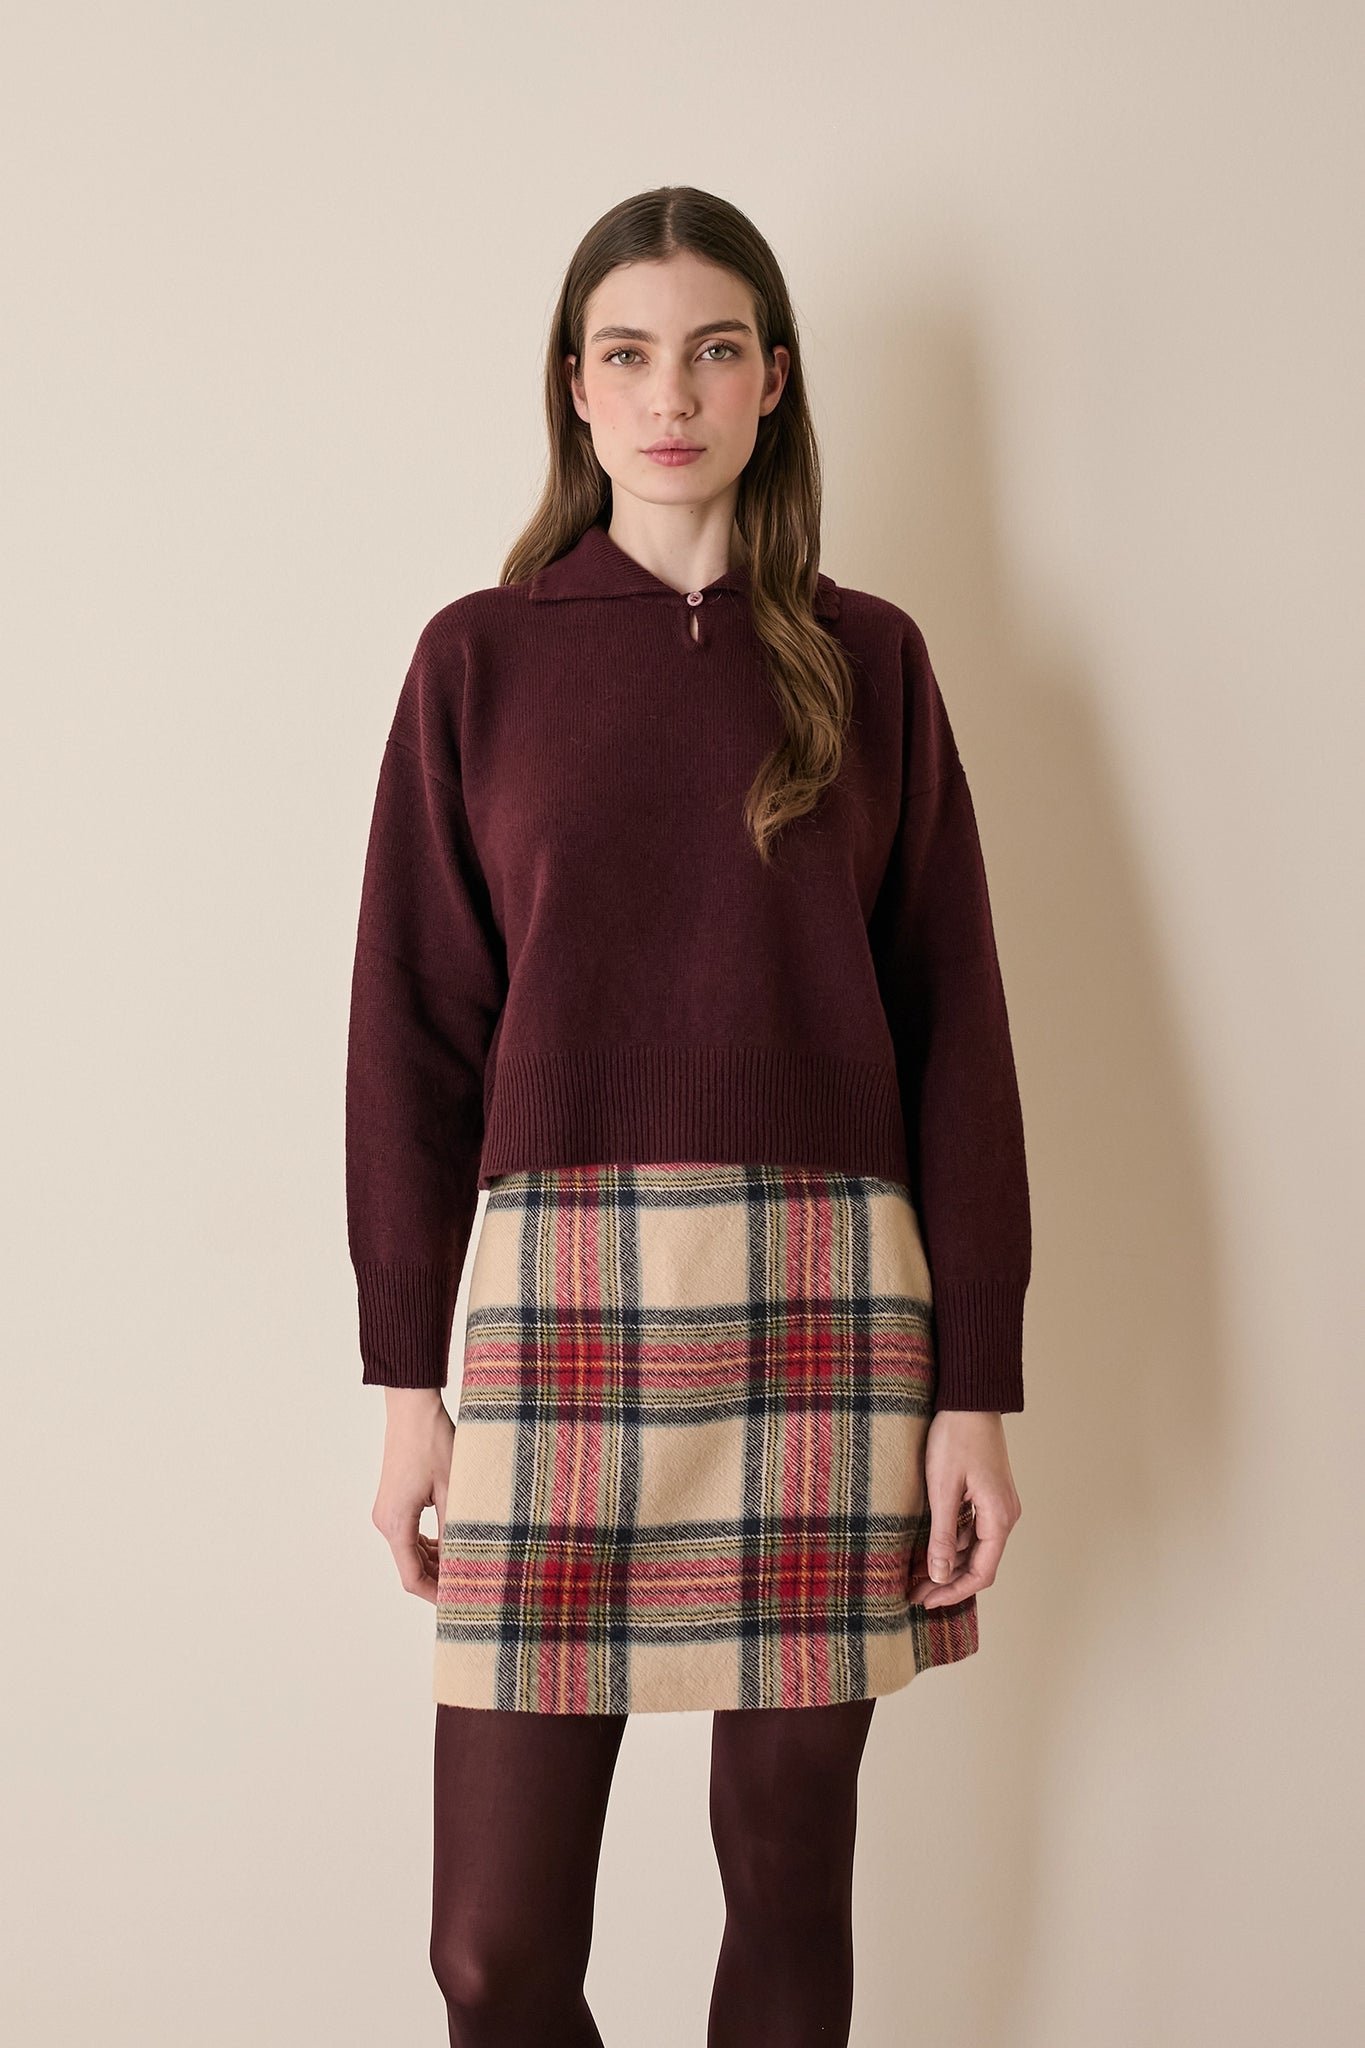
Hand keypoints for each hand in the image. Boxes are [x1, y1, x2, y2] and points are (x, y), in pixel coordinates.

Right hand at [371, 1388, 455, 1604]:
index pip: (412, 1577)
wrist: (412, 1410)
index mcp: (396, 1523)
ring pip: (410, 1552)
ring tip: (468, 1563)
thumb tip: (467, 1562)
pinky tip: (453, 1542)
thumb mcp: (453, 1489)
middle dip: (439, 1579)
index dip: (436, 1595)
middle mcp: (385, 1521)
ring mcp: (387, 1512)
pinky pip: (409, 1535)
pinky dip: (429, 1544)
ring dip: (436, 1561)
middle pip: (410, 1567)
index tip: (461, 1602)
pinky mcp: (393, 1502)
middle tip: (473, 1584)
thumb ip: (456, 1529)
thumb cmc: (433, 1443)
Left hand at [907, 1409, 1021, 1608]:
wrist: (969, 1400)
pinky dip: (952, 1543)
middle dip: (947, 1581)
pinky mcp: (988, 1495)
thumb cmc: (956, 1438)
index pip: (981, 1572)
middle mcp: (1004, 1515)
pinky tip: (929, 1548)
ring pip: (975, 1547)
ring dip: (948, 1563)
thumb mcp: (943, 1489)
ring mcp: (998, 1505)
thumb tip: (939, 1574)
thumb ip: (942, 1535)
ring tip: (915, 1574)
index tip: (926, 1601)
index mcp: (999, 1518)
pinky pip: (973, 1529)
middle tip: (914, 1592)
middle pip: (979, 1563)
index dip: (954, 1591)